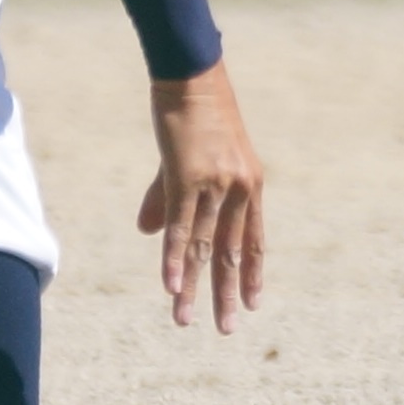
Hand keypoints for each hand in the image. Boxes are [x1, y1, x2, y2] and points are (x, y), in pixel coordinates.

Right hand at [137, 62, 265, 332]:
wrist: (190, 75)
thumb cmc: (192, 112)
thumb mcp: (189, 159)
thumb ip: (168, 200)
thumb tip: (150, 233)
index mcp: (250, 185)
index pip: (254, 240)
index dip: (252, 273)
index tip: (253, 303)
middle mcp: (239, 190)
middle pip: (230, 252)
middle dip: (224, 293)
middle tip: (225, 329)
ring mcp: (215, 185)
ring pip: (203, 247)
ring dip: (192, 288)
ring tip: (185, 321)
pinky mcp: (187, 178)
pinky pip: (180, 228)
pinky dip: (173, 259)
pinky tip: (170, 286)